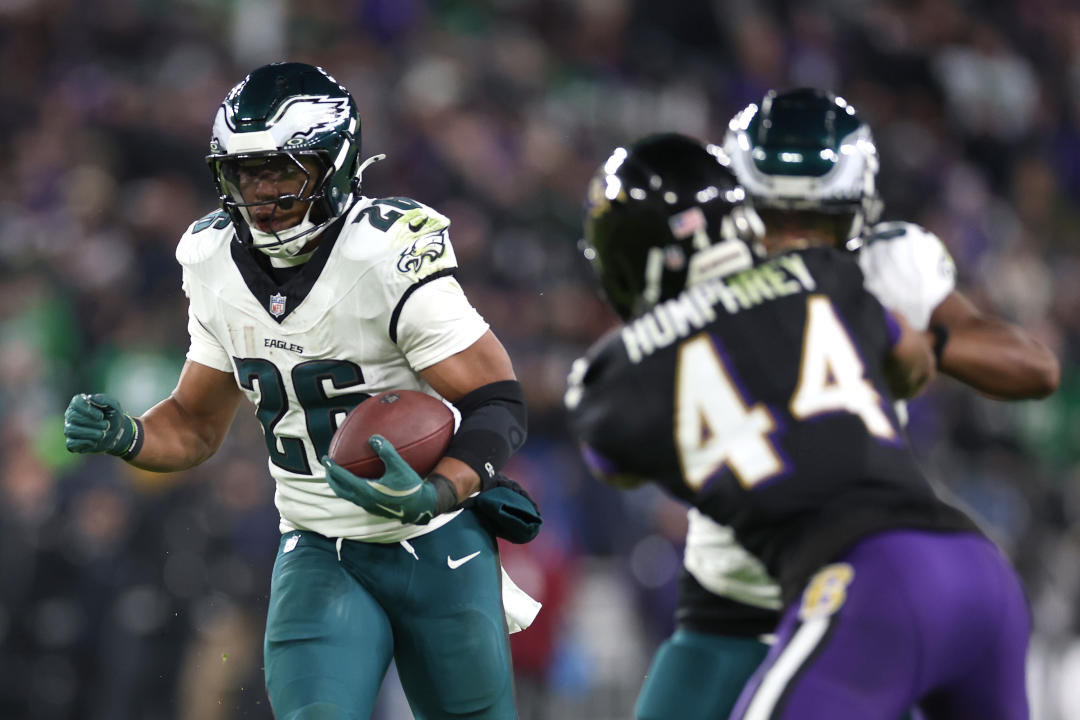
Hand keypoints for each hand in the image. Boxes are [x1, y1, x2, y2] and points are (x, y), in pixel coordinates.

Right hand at [63, 393, 138, 456]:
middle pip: (73, 417)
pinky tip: (95, 442)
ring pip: (71, 430)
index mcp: (80, 403)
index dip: (88, 410)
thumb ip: (104, 400)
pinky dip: (84, 443)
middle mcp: (71, 415)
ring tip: (102, 434)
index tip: (101, 416)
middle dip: (92, 423)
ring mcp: (70, 429)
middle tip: (106, 426)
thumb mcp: (113, 406)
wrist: (116, 433)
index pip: (76, 403)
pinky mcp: (71, 443)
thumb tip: (90, 397)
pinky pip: (71, 444)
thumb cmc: (112, 417)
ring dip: (89, 433)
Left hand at [321, 435, 457, 524]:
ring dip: (339, 484)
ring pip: (347, 495)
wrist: (419, 508)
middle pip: (339, 489)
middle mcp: (364, 500)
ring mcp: (368, 506)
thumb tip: (373, 438)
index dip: (332, 468)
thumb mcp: (400, 467)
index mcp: (366, 491)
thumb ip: (387, 452)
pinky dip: (350, 488)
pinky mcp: (373, 508)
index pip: (343, 478)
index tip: (325, 458)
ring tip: (338, 474)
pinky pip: (356, 497)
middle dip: (331, 478)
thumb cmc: (410, 487)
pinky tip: (358, 480)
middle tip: (327, 466)